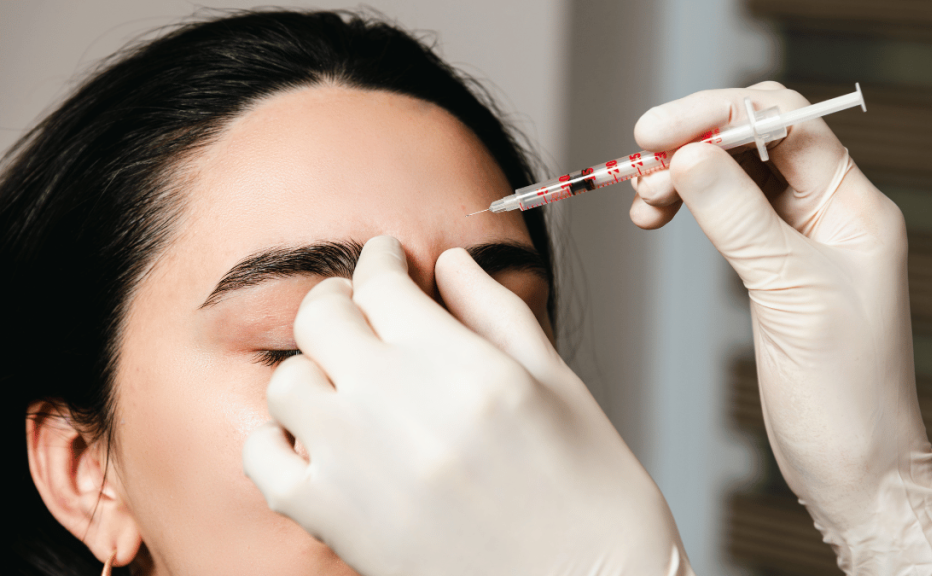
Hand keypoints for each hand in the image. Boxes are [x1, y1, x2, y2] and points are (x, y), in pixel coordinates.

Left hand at [243, 235, 692, 575]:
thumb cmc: (591, 492)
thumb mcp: (558, 385)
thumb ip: (496, 311)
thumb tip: (450, 262)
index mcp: (462, 367)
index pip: (382, 282)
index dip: (380, 260)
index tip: (387, 260)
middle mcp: (399, 407)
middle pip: (321, 319)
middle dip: (337, 298)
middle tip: (358, 305)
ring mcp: (358, 467)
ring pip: (287, 382)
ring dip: (312, 367)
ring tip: (343, 377)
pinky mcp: (336, 523)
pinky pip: (264, 462)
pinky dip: (276, 439)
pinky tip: (314, 438)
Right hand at [631, 83, 931, 574]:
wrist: (853, 466)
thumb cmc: (845, 391)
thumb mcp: (791, 294)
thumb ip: (738, 219)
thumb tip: (688, 156)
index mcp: (852, 206)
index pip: (783, 123)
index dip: (717, 116)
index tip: (655, 133)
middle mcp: (827, 212)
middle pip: (754, 141)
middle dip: (693, 142)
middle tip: (637, 166)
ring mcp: (797, 239)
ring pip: (731, 177)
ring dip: (681, 176)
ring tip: (642, 202)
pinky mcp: (770, 268)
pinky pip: (723, 214)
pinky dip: (686, 207)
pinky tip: (656, 219)